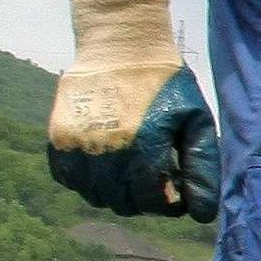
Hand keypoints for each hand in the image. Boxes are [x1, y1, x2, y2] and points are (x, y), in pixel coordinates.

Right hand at [46, 0, 221, 222]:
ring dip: (116, 193)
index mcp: (143, 145)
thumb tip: (202, 214)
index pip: (152, 202)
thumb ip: (201, 168)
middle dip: (145, 200)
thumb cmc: (166, 84)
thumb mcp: (196, 120)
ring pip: (95, 196)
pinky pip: (69, 180)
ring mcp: (76, 144)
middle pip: (123, 203)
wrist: (121, 46)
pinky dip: (87, 181)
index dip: (169, 204)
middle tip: (157, 180)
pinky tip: (107, 164)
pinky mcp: (58, 137)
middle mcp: (105, 150)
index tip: (177, 190)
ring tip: (134, 171)